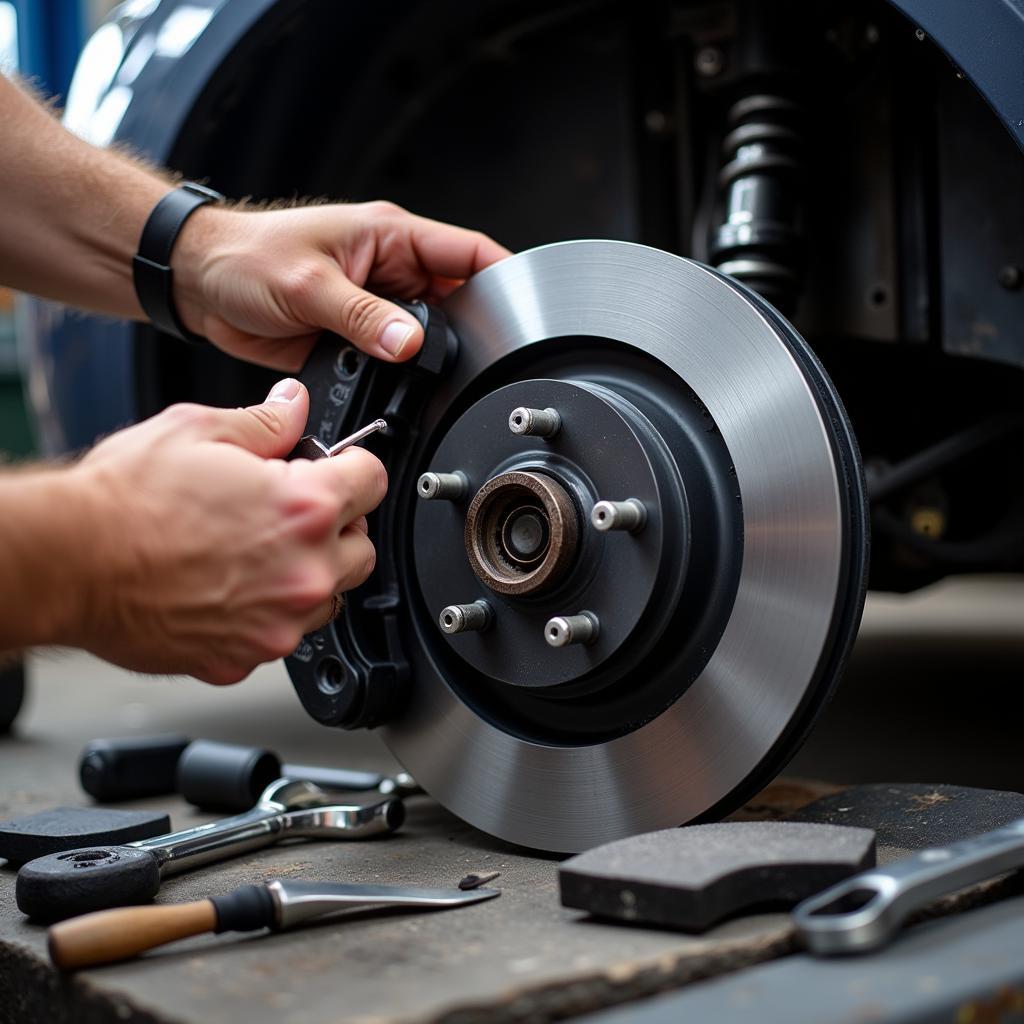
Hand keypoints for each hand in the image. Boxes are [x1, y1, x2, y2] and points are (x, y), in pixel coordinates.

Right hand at [67, 379, 385, 683]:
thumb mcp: (197, 429)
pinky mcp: (246, 657)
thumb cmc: (124, 501)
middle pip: (361, 545)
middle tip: (288, 513)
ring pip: (329, 596)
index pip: (373, 480)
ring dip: (307, 573)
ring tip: (254, 553)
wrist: (68, 562)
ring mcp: (279, 622)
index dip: (352, 468)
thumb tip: (295, 406)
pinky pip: (281, 634)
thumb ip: (265, 421)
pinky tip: (228, 589)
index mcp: (305, 508)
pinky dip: (267, 614)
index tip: (337, 470)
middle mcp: (304, 570)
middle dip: (335, 525)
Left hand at [172, 200, 510, 370]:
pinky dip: (397, 376)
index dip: (503, 276)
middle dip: (467, 330)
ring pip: (426, 338)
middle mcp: (391, 271)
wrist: (200, 284)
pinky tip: (396, 387)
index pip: (467, 253)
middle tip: (471, 359)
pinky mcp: (357, 337)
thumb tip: (410, 344)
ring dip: (428, 359)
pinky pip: (392, 361)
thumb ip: (363, 317)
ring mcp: (376, 307)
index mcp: (391, 237)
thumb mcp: (309, 286)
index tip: (525, 306)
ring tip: (428, 378)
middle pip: (455, 303)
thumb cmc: (246, 258)